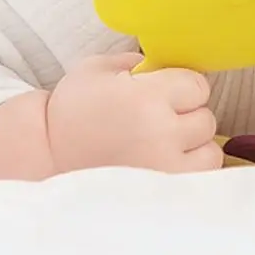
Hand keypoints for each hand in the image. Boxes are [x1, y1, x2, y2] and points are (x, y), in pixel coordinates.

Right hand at [46, 53, 222, 173]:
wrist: (44, 159)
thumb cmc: (72, 110)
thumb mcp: (99, 69)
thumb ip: (140, 61)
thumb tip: (169, 63)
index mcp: (148, 97)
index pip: (199, 86)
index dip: (183, 88)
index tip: (164, 94)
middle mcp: (161, 132)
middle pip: (206, 119)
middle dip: (187, 116)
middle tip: (160, 120)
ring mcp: (165, 168)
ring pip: (209, 152)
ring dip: (193, 147)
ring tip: (165, 145)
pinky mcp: (162, 194)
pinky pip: (200, 179)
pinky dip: (190, 172)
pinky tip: (167, 165)